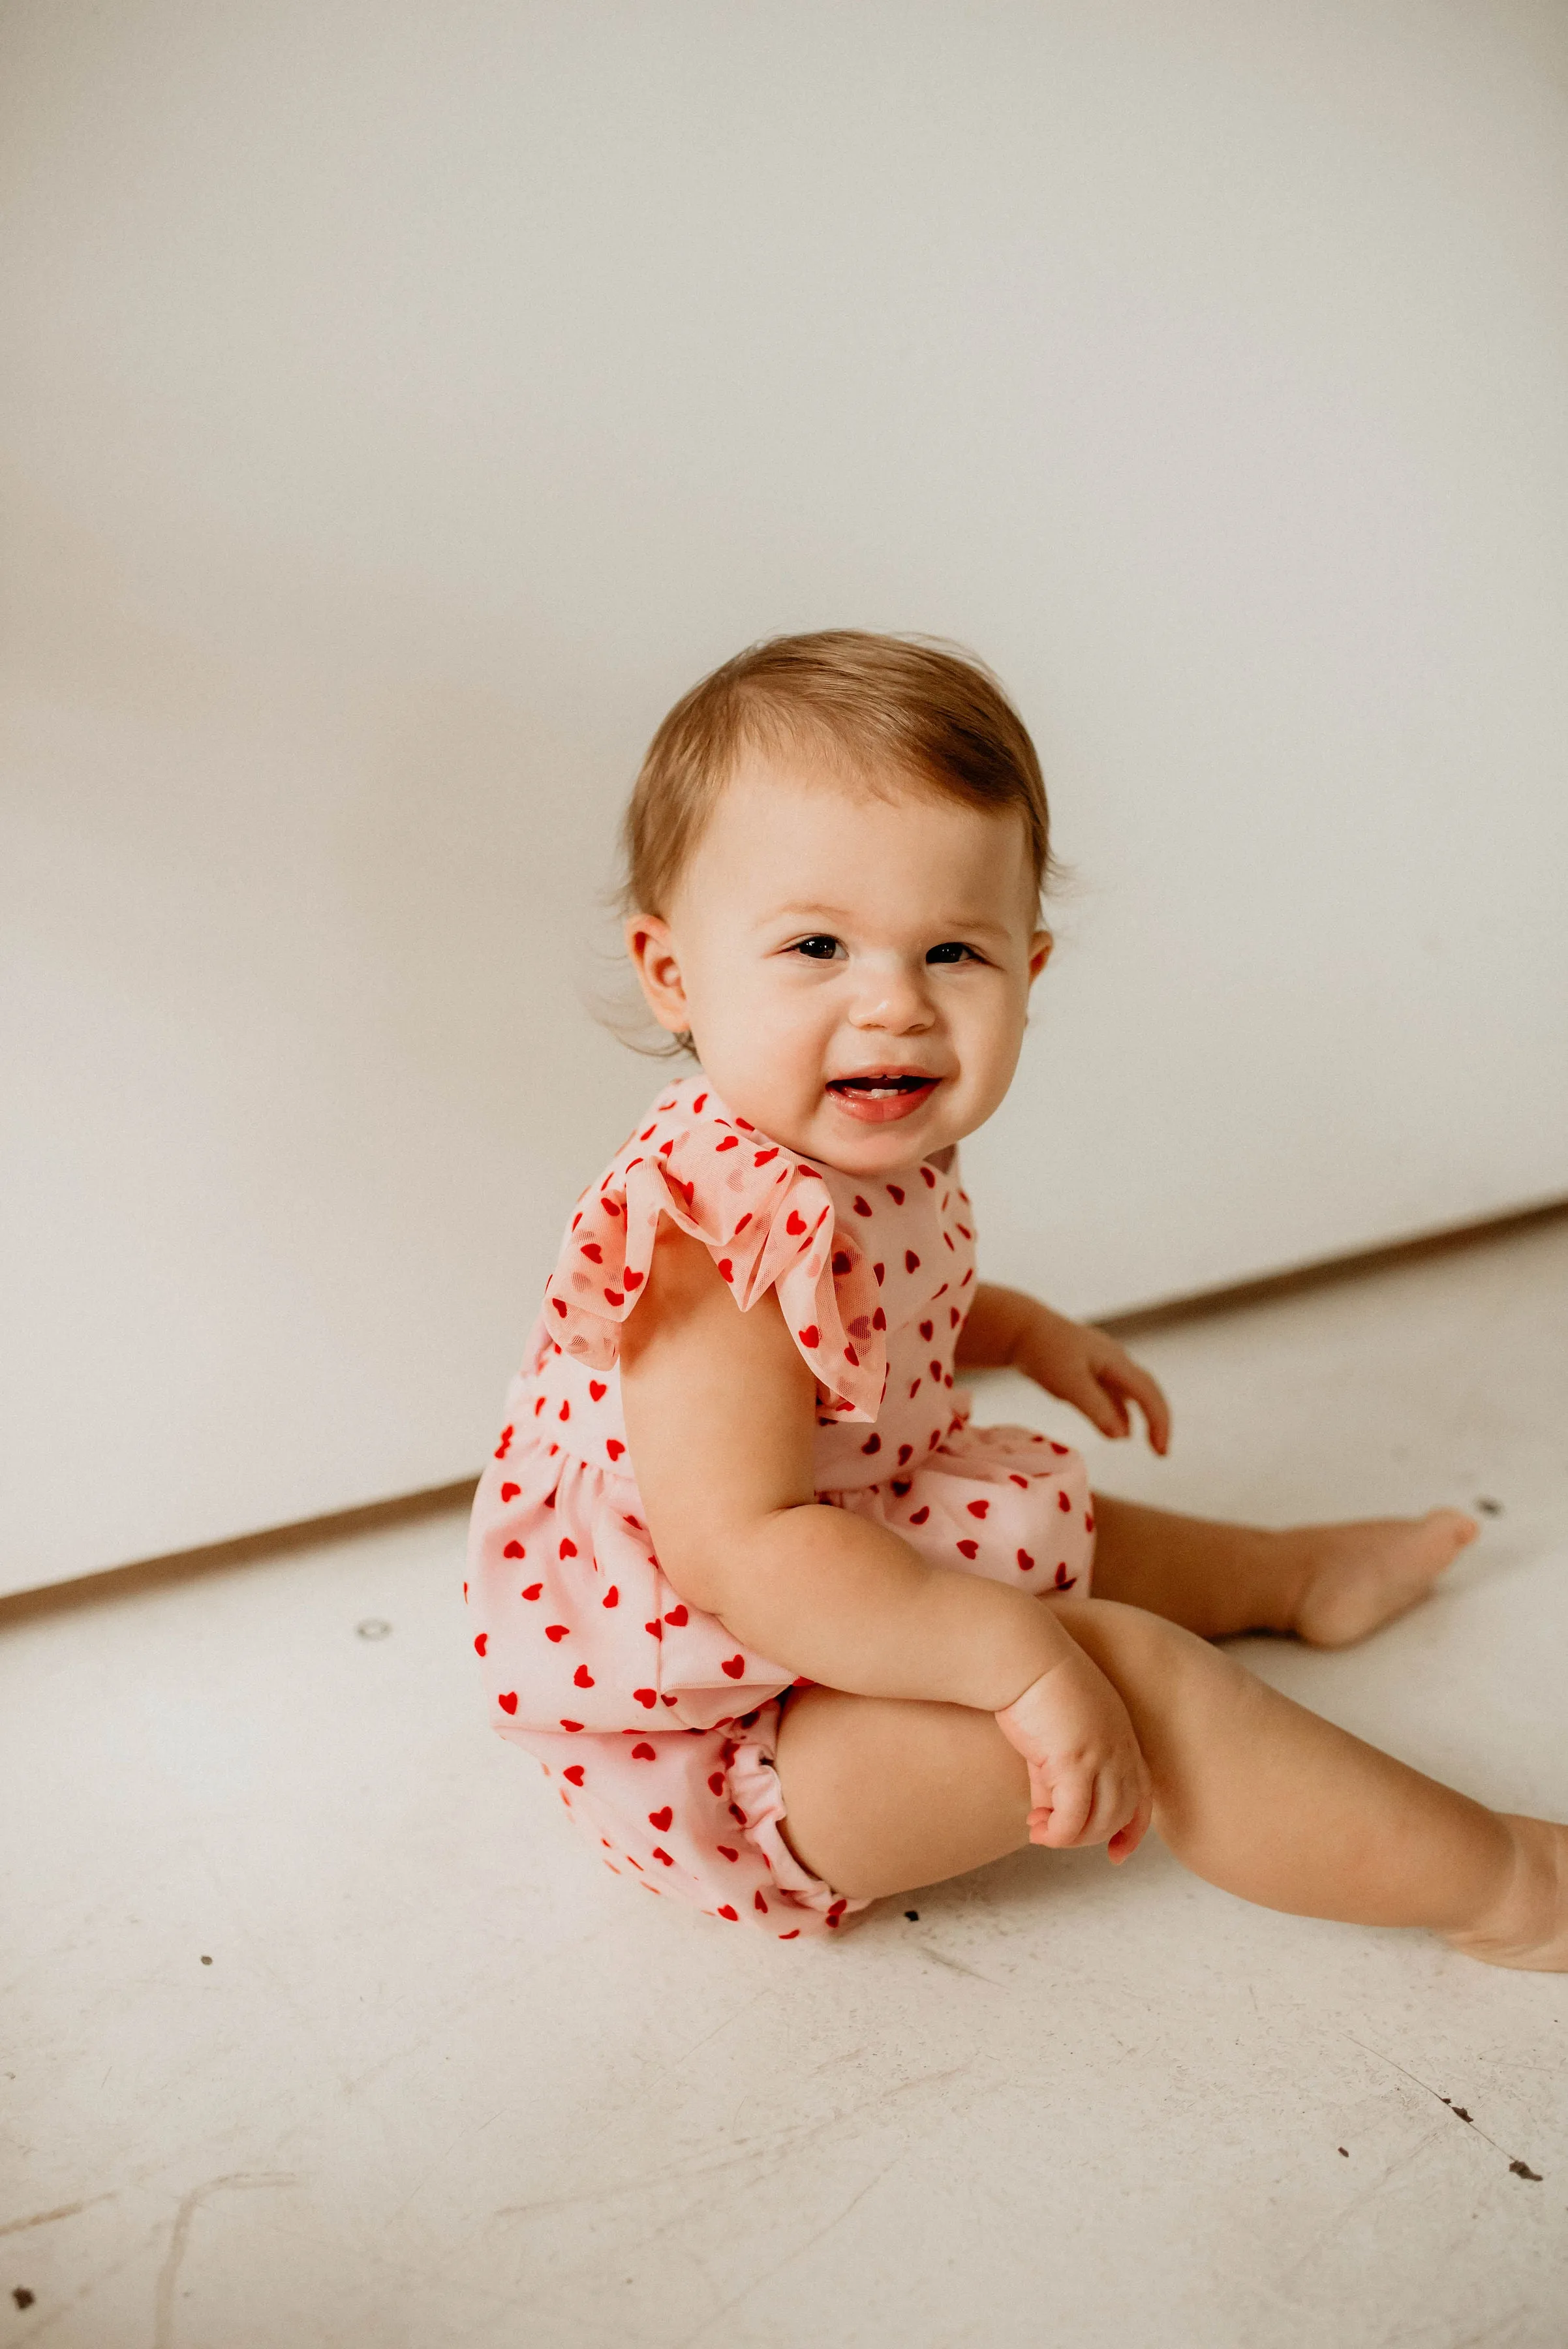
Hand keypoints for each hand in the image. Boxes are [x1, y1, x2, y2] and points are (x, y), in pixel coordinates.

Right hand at [995, 1647, 1152, 1862]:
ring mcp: (1102, 1754)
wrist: (1020, 1654)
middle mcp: (1120, 1747)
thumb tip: (1046, 1814)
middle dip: (1091, 1836)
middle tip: (1051, 1835)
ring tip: (1040, 1832)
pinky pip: (1074, 1818)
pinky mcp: (1076, 1760)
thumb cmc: (1028, 1686)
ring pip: (1101, 1820)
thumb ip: (1054, 1776)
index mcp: (1121, 1734)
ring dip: (1071, 1838)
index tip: (1116, 1855)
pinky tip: (1036, 1829)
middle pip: (1122, 1813)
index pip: (1142, 1794)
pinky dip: (1058, 1834)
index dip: (1133, 1829)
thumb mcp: (1051, 1736)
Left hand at [1016, 1306, 1170, 1454]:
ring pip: (1130, 1392)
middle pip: (1146, 1391)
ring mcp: (1101, 1362)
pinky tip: (1118, 1428)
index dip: (1160, 1423)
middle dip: (1157, 1420)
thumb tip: (1123, 1436)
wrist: (1017, 1327)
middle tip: (1161, 1451)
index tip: (1161, 1452)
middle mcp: (1115, 1359)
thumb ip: (1096, 1409)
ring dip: (1140, 1417)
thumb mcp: (1069, 1384)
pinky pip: (1112, 1392)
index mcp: (1116, 1361)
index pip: (1149, 1394)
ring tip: (1147, 1442)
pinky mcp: (1085, 1367)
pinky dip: (1119, 1411)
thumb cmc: (1043, 1352)